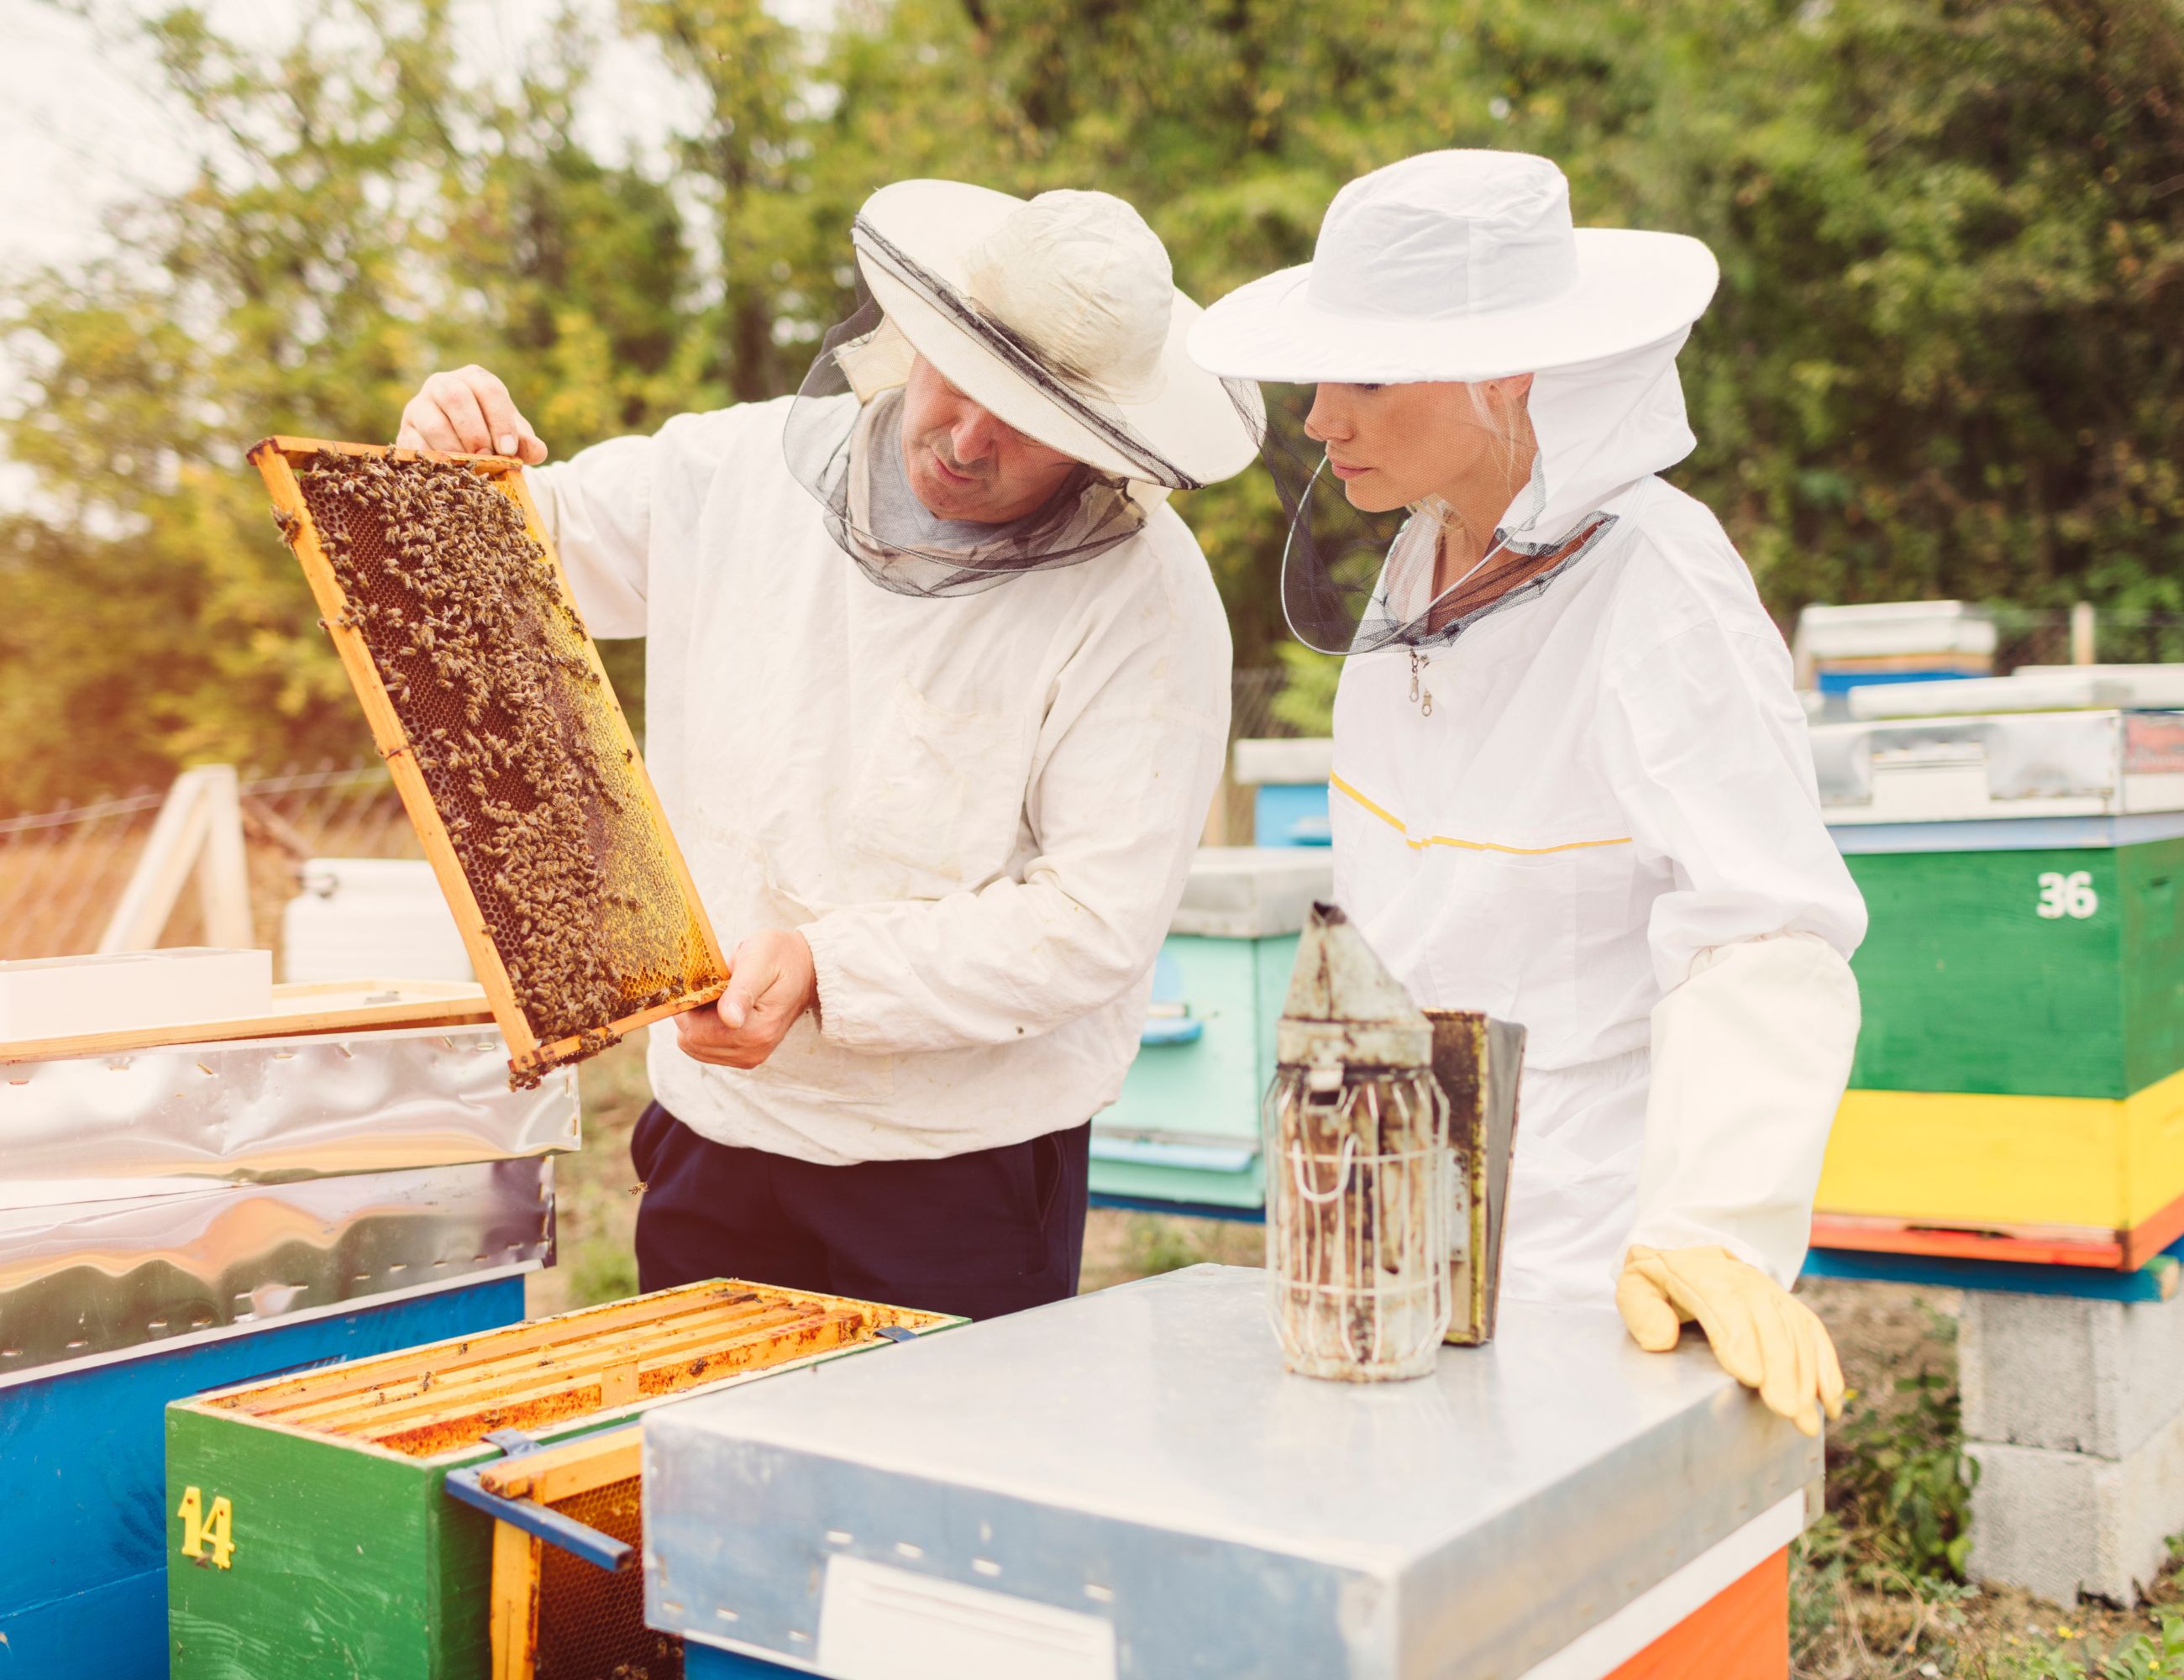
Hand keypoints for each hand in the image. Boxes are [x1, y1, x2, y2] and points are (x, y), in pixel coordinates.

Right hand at [395, 365, 548, 463]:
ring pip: (432, 421)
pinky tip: (449, 475)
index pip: (488, 389)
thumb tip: (537, 451)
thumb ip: (526, 443)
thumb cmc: (493, 438)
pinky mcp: (405, 432)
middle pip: (456, 397)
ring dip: (454, 448)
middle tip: (488, 458)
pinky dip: (433, 462)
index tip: (509, 449)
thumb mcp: (512, 438)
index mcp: (474, 380)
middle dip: (475, 431)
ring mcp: (419, 406)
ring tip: (470, 468)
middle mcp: (443, 385)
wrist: (464, 452)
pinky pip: (414, 445)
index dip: (500, 419)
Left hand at [673, 930, 817, 1069]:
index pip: (695, 1032)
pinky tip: (721, 1008)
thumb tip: (729, 1020)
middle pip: (692, 1041)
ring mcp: (750, 1056)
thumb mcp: (759, 961)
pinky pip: (707, 1049)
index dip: (689, 1006)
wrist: (806, 969)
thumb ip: (742, 991)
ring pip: (696, 1047)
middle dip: (692, 1014)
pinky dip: (706, 1028)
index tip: (703, 982)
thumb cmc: (780, 956)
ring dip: (698, 1021)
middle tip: (712, 987)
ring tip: (720, 996)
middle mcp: (753, 1051)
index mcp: (756, 1031)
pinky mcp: (747, 1055)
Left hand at [1615, 1244, 1844, 1437]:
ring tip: (1805, 1418)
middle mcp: (1743, 1280)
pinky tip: (1828, 1401)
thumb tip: (1661, 1340)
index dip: (1741, 1339)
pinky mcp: (1788, 1306)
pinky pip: (1813, 1333)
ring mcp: (1770, 1292)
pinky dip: (1825, 1367)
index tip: (1751, 1376)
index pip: (1725, 1304)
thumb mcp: (1635, 1285)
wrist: (1686, 1252)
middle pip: (1768, 1321)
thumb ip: (1641, 1309)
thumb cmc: (1658, 1280)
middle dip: (1780, 1368)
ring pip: (1795, 1330)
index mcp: (1701, 1274)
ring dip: (1805, 1376)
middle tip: (1785, 1409)